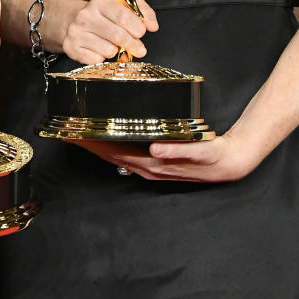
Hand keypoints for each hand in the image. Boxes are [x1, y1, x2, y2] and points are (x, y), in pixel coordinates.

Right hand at [62, 0, 157, 64]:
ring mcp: (76, 32)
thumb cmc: (102, 14)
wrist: (72, 19)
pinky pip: (96, 60)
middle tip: (139, 48)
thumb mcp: (122, 4)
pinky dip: (102, 58)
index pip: (123, 16)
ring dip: (117, 51)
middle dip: (133, 45)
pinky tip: (100, 49)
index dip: (137, 28)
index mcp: (100, 2)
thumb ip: (142, 11)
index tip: (141, 32)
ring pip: (108, 50)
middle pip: (118, 36)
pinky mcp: (71, 48)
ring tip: (114, 45)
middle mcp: (86, 16)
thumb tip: (152, 26)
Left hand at [74, 130, 260, 182]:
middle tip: (68, 131)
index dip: (94, 145)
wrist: (231, 161)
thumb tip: (155, 150)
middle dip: (89, 145)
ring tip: (80, 136)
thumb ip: (178, 152)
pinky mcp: (157, 162)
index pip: (117, 153)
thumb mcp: (201, 152)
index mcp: (154, 164)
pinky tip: (105, 142)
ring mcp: (152, 166)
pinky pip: (128, 157)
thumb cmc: (214, 155)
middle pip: (111, 155)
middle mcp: (149, 167)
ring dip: (98, 147)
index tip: (75, 135)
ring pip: (117, 157)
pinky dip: (113, 149)